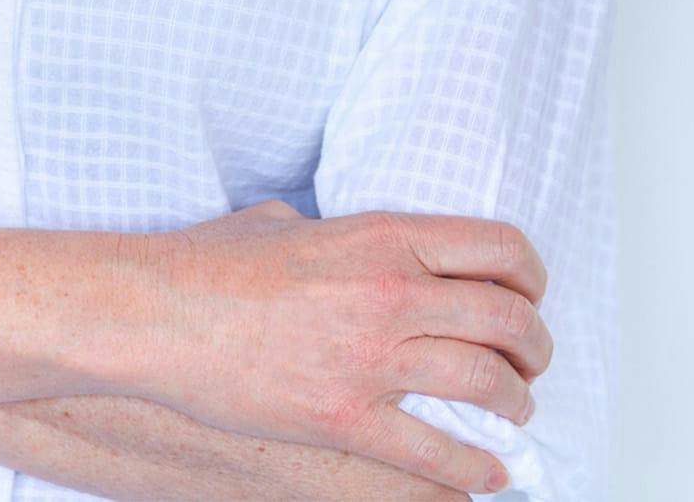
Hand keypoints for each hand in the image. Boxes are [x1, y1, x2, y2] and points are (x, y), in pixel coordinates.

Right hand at [134, 199, 551, 495]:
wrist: (160, 313)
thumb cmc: (209, 264)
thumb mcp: (285, 220)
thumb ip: (337, 235)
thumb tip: (347, 249)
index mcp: (382, 235)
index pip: (498, 248)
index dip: (531, 279)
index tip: (528, 298)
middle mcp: (391, 291)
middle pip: (509, 319)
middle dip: (534, 349)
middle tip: (529, 364)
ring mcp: (372, 357)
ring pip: (489, 385)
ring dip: (514, 405)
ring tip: (511, 414)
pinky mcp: (347, 417)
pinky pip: (438, 453)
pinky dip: (473, 469)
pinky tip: (483, 472)